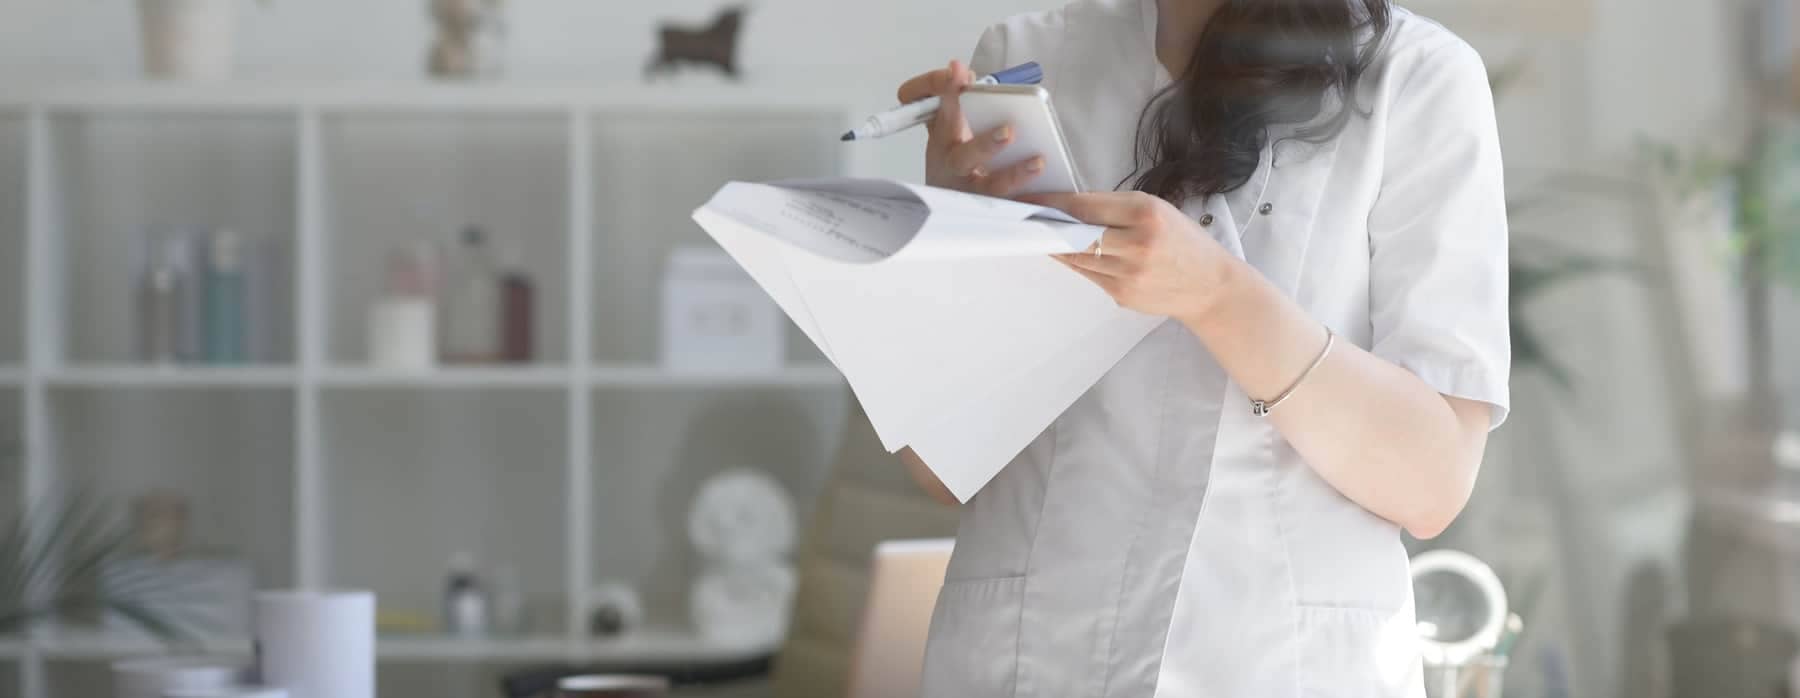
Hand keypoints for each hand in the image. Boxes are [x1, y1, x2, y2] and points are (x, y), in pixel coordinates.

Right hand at [896, 60, 1045, 195]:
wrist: (950, 200)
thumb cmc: (955, 155)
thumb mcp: (945, 124)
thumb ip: (949, 94)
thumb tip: (957, 70)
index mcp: (942, 143)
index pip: (943, 114)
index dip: (949, 93)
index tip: (959, 72)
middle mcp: (955, 169)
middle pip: (963, 160)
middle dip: (984, 145)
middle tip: (1007, 131)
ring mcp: (975, 193)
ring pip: (993, 189)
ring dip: (1015, 176)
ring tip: (1038, 162)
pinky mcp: (996, 209)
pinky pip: (1017, 207)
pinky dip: (1034, 202)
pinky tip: (1053, 192)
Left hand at [1023, 191, 1238, 323]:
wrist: (1210, 286)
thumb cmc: (1184, 243)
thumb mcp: (1157, 210)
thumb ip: (1116, 209)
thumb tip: (1071, 208)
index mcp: (1146, 214)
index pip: (1085, 206)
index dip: (1053, 203)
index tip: (1032, 200)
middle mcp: (1137, 245)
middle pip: (1076, 233)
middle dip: (1049, 225)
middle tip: (1027, 218)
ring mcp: (1128, 274)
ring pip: (1077, 256)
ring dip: (1058, 245)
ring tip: (1043, 234)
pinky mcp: (1122, 294)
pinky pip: (1088, 275)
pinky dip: (1076, 262)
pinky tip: (1069, 252)